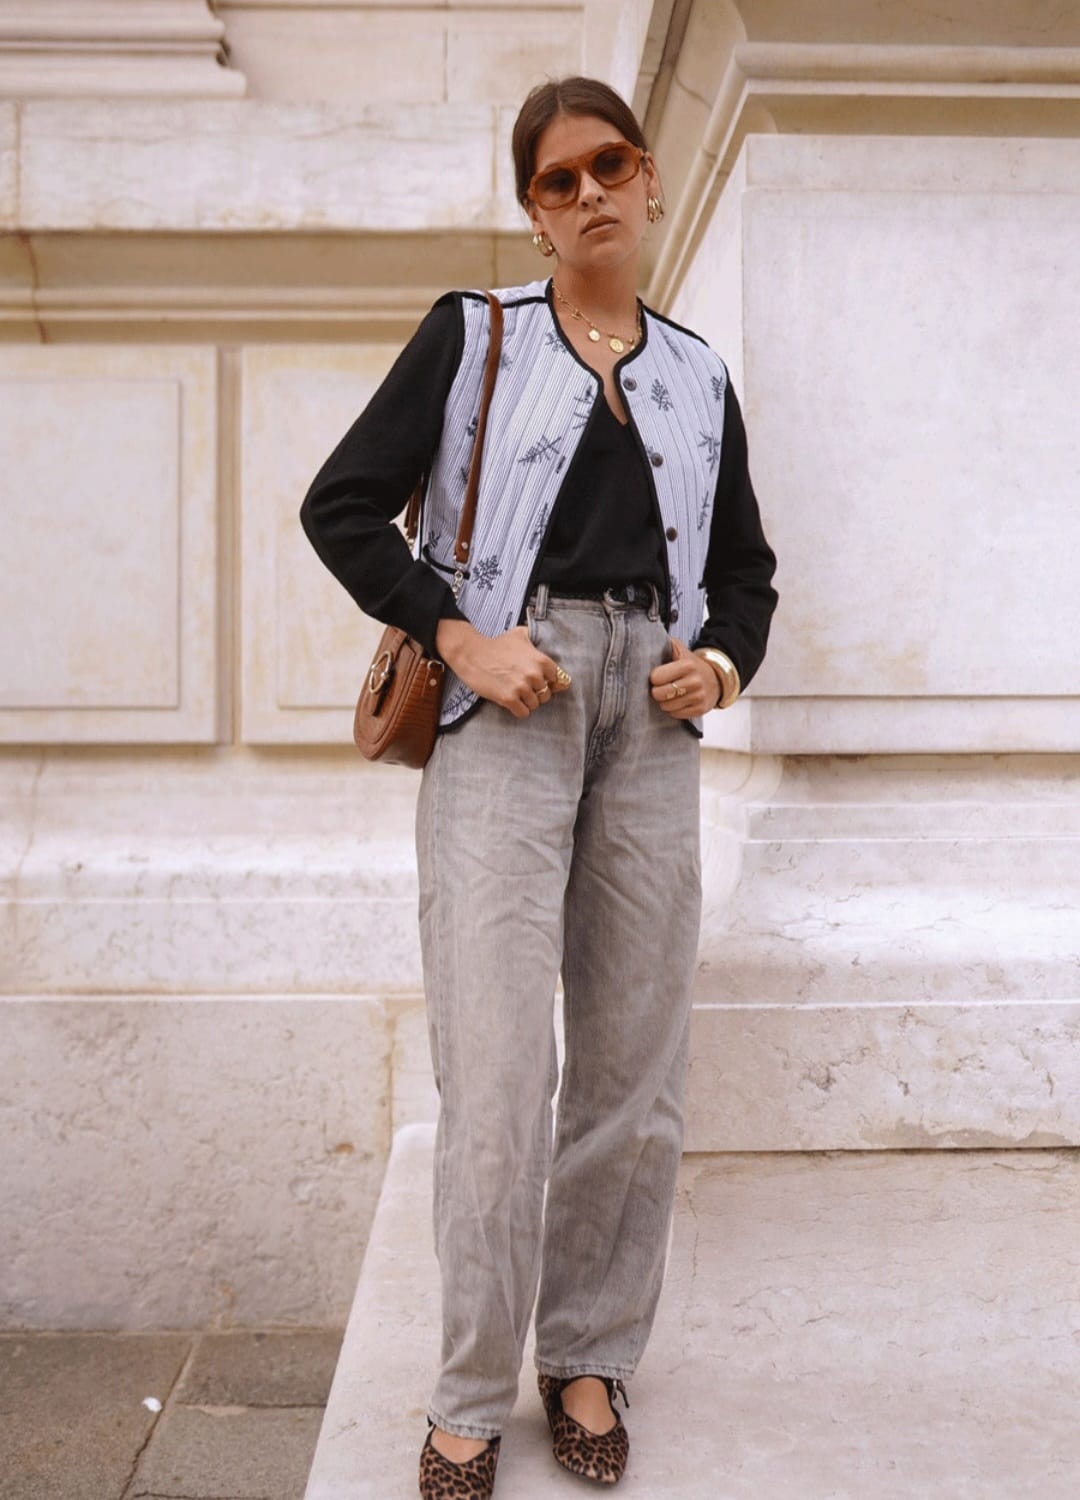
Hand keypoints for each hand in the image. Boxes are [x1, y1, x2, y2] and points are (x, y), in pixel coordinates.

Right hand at [435, 620, 569, 718]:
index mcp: (540, 660)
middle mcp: (534, 674)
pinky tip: (510, 702)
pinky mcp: (508, 698)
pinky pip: (523, 713)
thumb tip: (544, 643)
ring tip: (515, 694)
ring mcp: (521, 687)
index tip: (536, 680)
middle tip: (522, 688)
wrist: (472, 654)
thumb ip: (535, 640)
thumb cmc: (496, 645)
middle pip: (546, 694)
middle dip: (535, 693)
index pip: (556, 679)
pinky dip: (518, 710)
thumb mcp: (519, 634)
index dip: (546, 681)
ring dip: (526, 702)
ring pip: (535, 705)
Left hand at [649, 637, 719, 717]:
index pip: (657, 677)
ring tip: (669, 694)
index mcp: (688, 665)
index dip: (654, 678)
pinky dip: (673, 710)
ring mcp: (698, 697)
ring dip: (664, 702)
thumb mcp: (681, 650)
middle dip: (657, 691)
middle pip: (660, 694)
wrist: (716, 678)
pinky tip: (677, 701)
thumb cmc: (692, 665)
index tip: (657, 677)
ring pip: (667, 706)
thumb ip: (666, 644)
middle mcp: (694, 681)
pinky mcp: (700, 709)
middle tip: (660, 687)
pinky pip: (676, 714)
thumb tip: (649, 639)